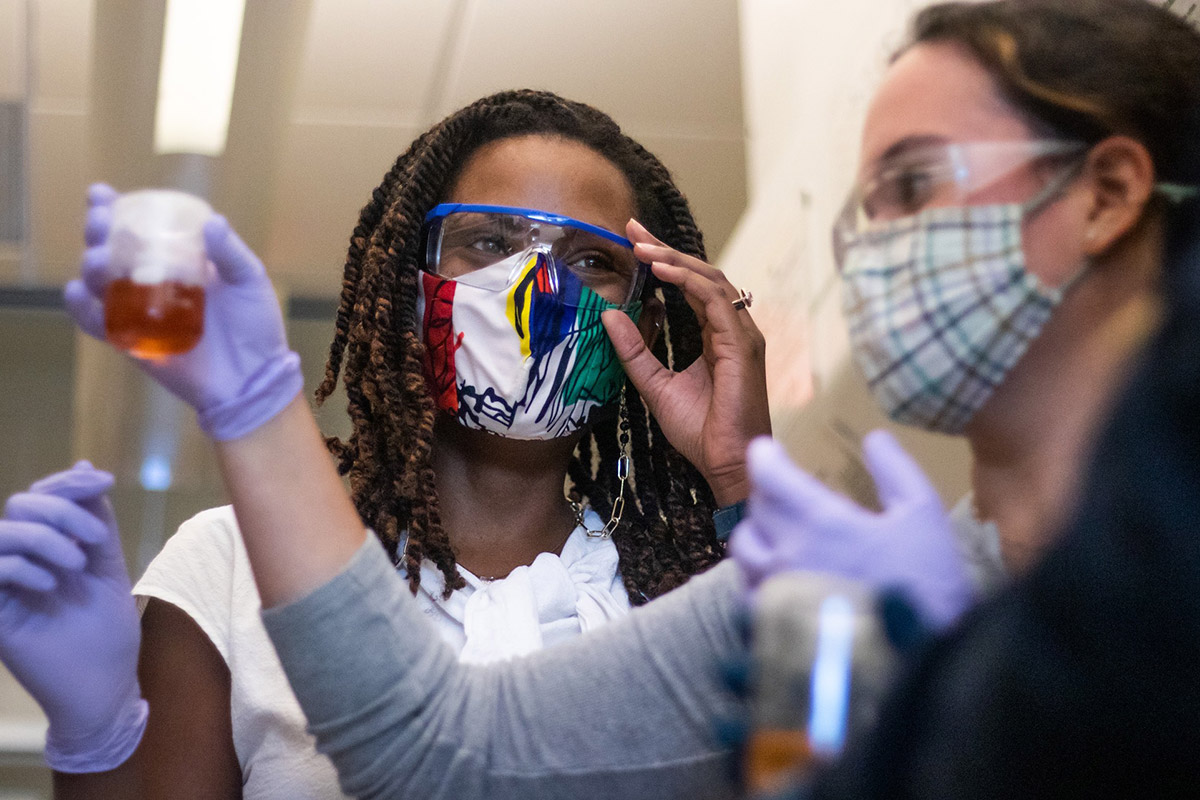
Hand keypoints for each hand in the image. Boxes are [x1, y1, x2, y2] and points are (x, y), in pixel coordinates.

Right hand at [0, 462, 147, 771]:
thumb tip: (87, 468)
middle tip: (94, 542)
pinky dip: (20, 567)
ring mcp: (5, 586)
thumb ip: (95, 520)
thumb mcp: (107, 565)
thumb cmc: (107, 630)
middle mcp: (21, 561)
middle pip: (19, 505)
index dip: (67, 482)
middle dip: (61, 510)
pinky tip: (51, 585)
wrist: (105, 685)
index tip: (105, 480)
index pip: (40, 496)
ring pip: (1, 532)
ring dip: (43, 537)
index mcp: (47, 547)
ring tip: (76, 565)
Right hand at [64, 183, 303, 440]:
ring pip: (98, 281)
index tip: (102, 195)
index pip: (141, 228)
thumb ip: (230, 253)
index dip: (116, 209)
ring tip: (97, 259)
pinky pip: (96, 323)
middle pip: (112, 249)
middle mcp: (153, 280)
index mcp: (179, 259)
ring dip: (89, 265)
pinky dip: (81, 308)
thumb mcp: (250, 281)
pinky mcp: (131, 341)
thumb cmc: (256, 327)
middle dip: (98, 231)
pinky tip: (78, 293)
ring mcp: (139, 309)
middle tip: (101, 223)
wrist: (252, 378)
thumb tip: (211, 221)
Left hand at [602, 219, 770, 505]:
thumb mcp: (655, 385)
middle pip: (701, 275)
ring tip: (643, 247)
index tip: (635, 243)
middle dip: (667, 249)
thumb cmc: (701, 432)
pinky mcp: (742, 344)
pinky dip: (688, 281)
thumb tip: (610, 315)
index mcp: (716, 337)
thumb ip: (635, 351)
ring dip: (675, 259)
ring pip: (710, 280)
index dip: (665, 261)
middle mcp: (733, 330)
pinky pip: (714, 300)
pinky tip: (661, 270)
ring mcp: (741, 335)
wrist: (727, 463)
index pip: (692, 287)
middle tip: (634, 230)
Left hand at [729, 432, 973, 628]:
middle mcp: (785, 555)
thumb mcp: (924, 516)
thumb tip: (874, 438)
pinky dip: (758, 579)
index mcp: (820, 522)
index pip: (767, 474)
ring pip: (743, 552)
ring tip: (781, 537)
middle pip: (754, 510)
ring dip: (758, 536)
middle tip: (788, 494)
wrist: (922, 661)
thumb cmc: (927, 586)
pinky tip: (782, 581)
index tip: (768, 450)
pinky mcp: (770, 630)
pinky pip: (747, 593)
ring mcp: (774, 596)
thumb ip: (895, 471)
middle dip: (768, 494)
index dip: (763, 456)